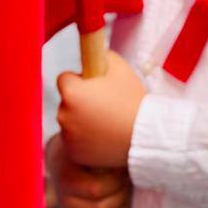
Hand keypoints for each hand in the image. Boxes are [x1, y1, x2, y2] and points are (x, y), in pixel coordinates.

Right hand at [47, 133, 130, 207]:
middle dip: (121, 195)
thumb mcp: (90, 146)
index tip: (122, 170)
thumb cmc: (86, 151)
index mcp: (67, 179)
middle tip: (127, 181)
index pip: (95, 190)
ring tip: (126, 198)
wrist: (65, 157)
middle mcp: (65, 200)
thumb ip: (104, 150)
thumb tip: (125, 157)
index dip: (116, 182)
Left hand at [55, 50, 145, 168]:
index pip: (64, 79)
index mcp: (71, 93)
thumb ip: (100, 56)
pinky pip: (75, 141)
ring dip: (82, 120)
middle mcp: (63, 115)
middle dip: (80, 101)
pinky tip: (103, 137)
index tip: (94, 85)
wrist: (144, 135)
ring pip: (70, 122)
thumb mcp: (120, 67)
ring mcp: (67, 137)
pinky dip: (85, 140)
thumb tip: (92, 54)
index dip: (79, 80)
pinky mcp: (73, 154)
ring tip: (107, 122)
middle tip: (105, 104)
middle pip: (67, 102)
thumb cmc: (132, 100)